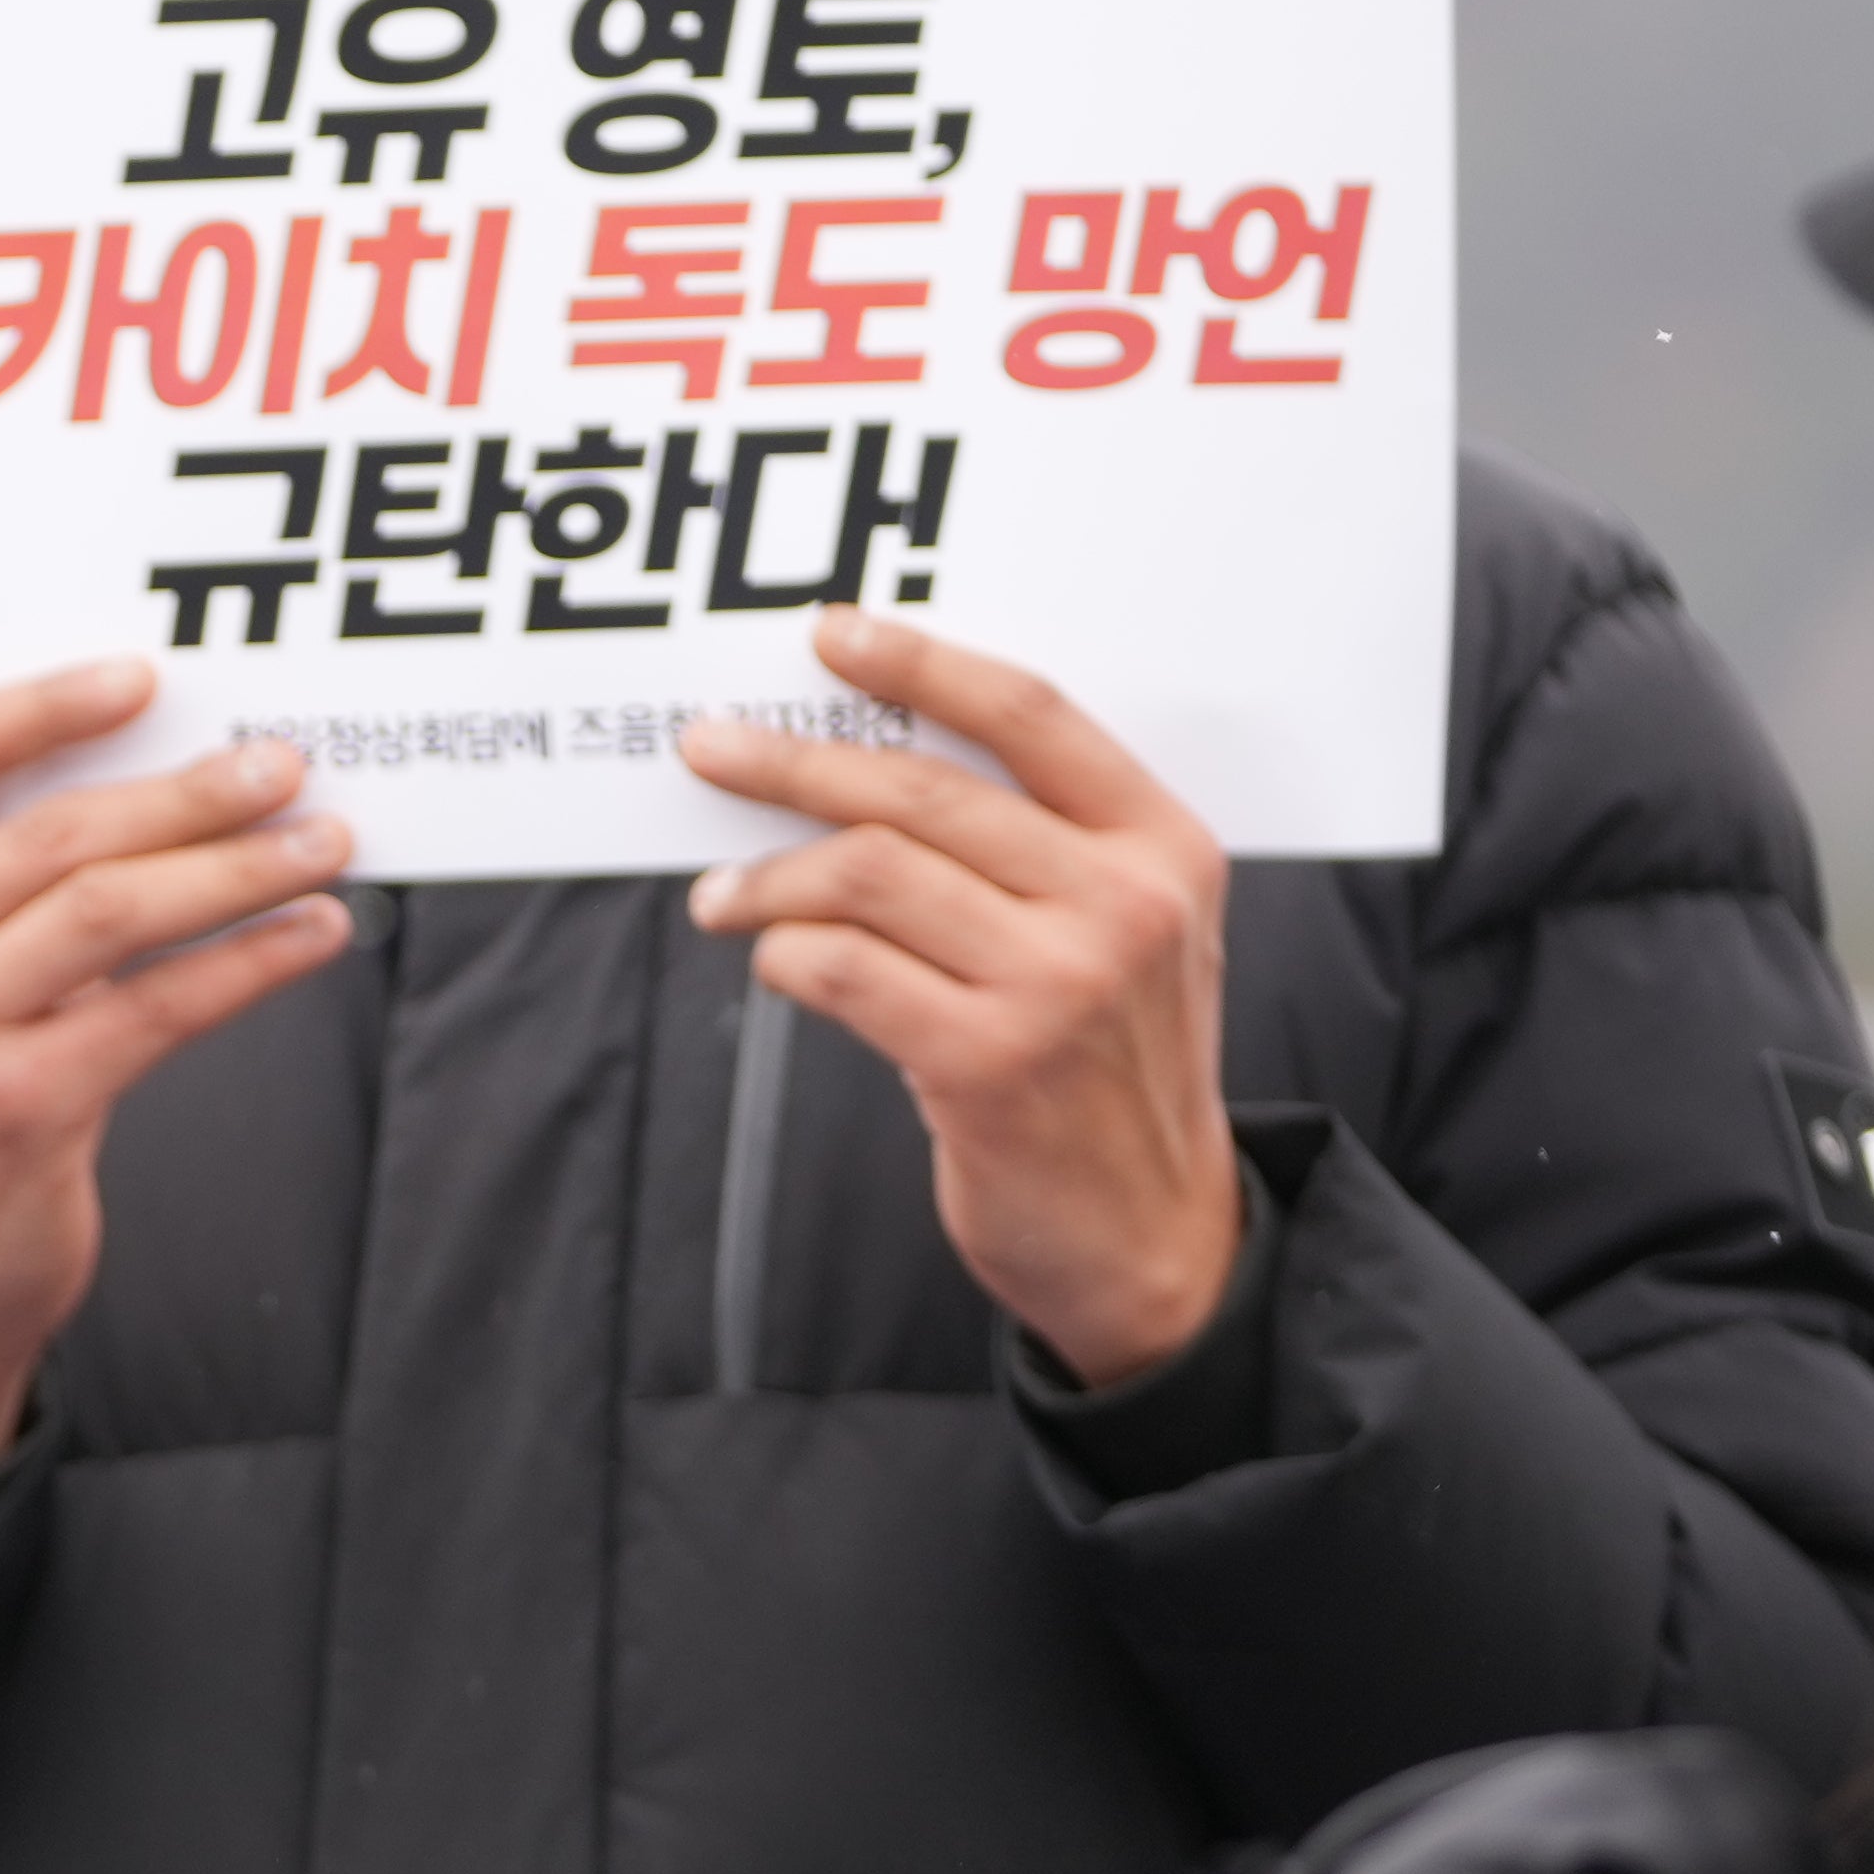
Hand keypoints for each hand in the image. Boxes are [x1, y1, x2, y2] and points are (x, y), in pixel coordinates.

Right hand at [0, 662, 360, 1470]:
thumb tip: (167, 773)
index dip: (50, 705)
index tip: (149, 680)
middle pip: (55, 832)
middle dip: (188, 791)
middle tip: (281, 767)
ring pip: (114, 908)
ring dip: (237, 868)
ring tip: (320, 842)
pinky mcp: (20, 1108)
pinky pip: (160, 1006)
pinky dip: (252, 962)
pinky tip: (314, 935)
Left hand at [682, 610, 1241, 1386]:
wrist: (1158, 1237)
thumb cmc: (1111, 1072)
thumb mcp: (1127, 936)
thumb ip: (1038, 849)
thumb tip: (859, 763)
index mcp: (1162, 848)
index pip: (1031, 715)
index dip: (923, 664)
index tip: (832, 635)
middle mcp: (1121, 904)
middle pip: (921, 790)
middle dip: (794, 762)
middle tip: (711, 749)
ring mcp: (1058, 983)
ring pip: (865, 874)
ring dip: (768, 878)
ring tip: (721, 897)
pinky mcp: (987, 1062)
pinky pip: (842, 969)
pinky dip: (785, 955)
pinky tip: (774, 961)